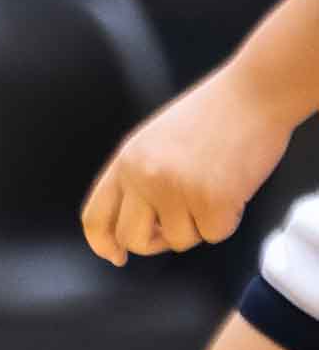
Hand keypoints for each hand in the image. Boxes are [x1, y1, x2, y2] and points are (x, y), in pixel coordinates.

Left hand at [85, 65, 304, 262]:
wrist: (253, 94)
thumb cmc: (212, 115)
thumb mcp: (154, 141)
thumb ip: (139, 177)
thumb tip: (138, 220)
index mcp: (125, 162)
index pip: (96, 216)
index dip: (103, 243)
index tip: (114, 255)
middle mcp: (143, 178)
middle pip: (133, 239)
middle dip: (156, 242)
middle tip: (179, 225)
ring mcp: (176, 190)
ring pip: (179, 241)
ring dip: (199, 225)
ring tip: (212, 188)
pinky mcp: (211, 200)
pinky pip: (214, 234)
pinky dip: (227, 220)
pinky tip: (232, 190)